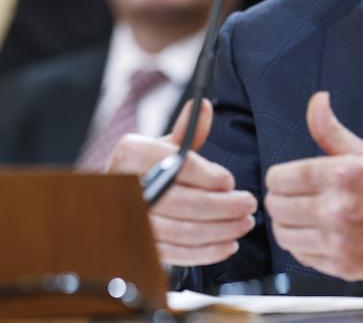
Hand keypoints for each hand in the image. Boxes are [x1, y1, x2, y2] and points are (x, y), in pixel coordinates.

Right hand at [108, 99, 257, 265]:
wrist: (113, 200)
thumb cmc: (145, 169)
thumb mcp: (161, 145)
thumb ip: (187, 131)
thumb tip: (204, 107)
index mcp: (132, 154)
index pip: (178, 167)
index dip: (209, 177)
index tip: (230, 182)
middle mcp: (127, 188)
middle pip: (186, 203)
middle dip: (225, 206)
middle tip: (249, 204)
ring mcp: (131, 221)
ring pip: (185, 232)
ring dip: (222, 230)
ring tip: (244, 223)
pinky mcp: (141, 247)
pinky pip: (179, 254)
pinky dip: (208, 251)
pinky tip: (228, 243)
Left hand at [264, 92, 362, 280]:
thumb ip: (332, 131)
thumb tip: (317, 102)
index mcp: (344, 175)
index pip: (282, 178)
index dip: (279, 177)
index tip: (285, 178)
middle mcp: (339, 210)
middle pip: (277, 206)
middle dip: (281, 198)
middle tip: (295, 196)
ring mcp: (339, 242)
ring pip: (284, 234)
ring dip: (288, 223)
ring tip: (304, 215)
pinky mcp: (342, 266)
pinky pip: (302, 256)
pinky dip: (304, 245)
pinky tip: (320, 233)